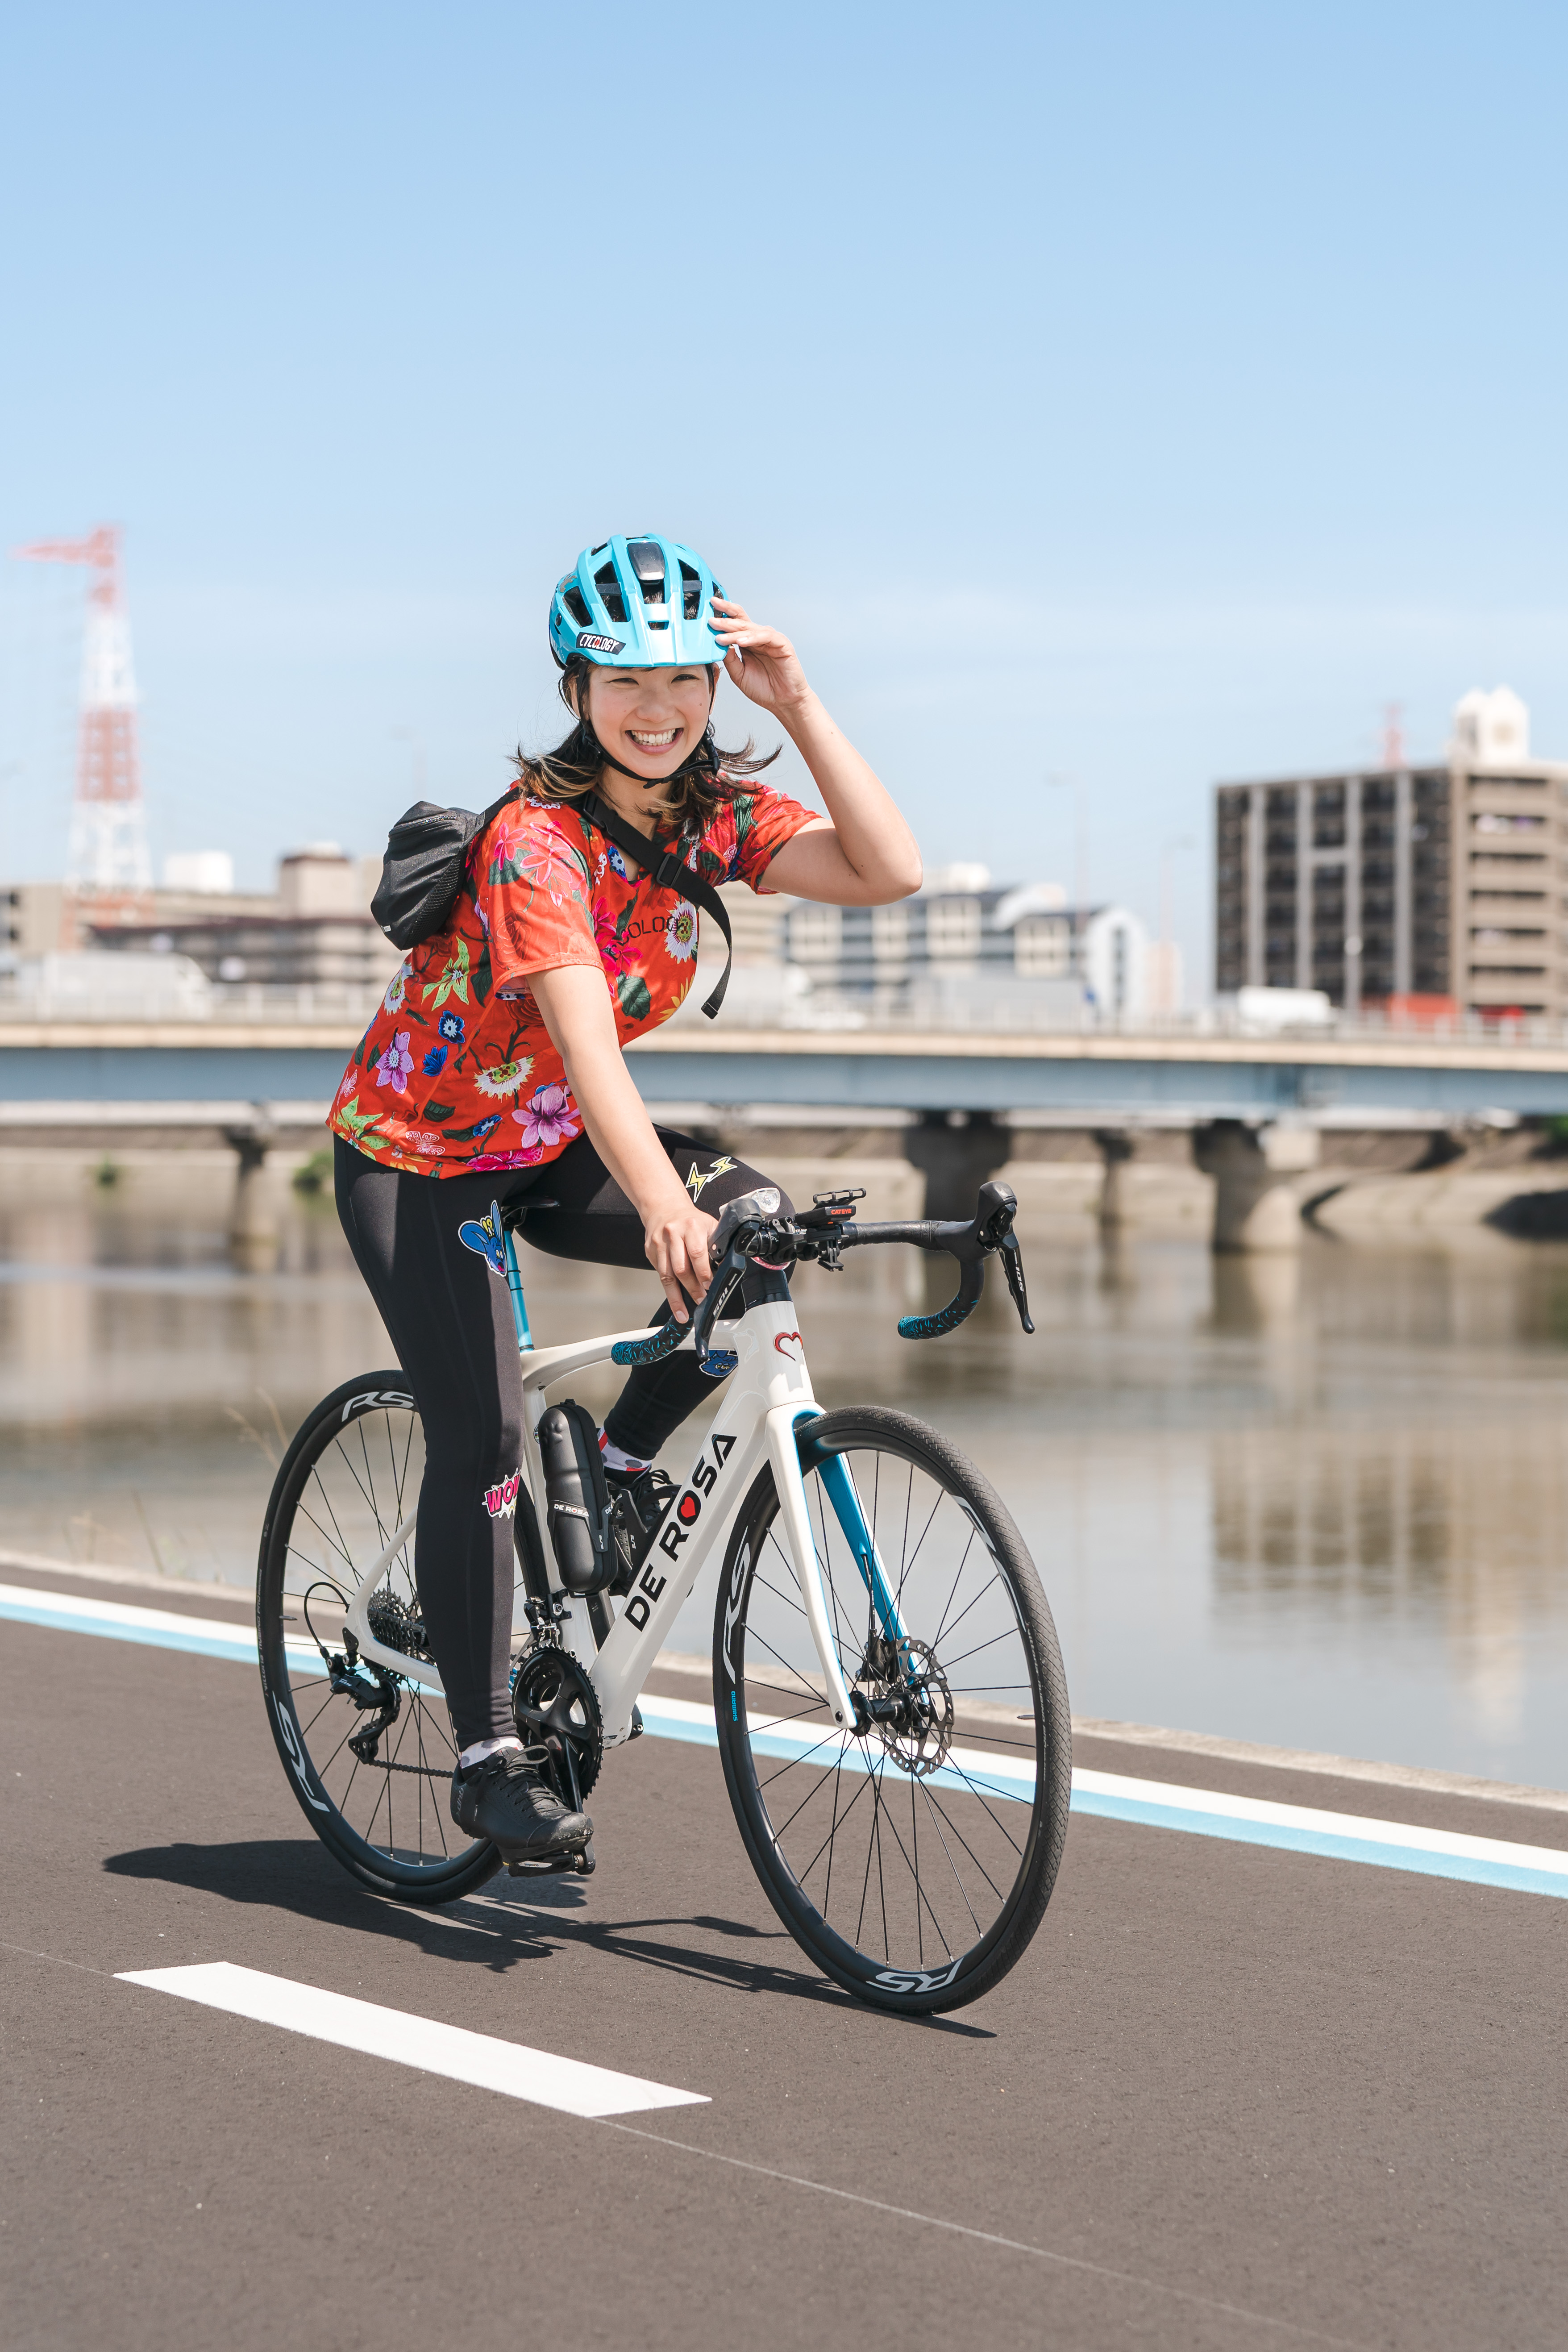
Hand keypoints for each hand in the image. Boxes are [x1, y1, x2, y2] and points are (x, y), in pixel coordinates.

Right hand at [644, 1198, 718, 1322]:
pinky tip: (674, 1299)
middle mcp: (673, 1234)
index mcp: (691, 1226)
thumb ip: (717, 1245)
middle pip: (681, 1268)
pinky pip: (659, 1274)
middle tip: (700, 1300)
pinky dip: (668, 1289)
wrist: (664, 1208)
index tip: (709, 1286)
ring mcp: (659, 1243)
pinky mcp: (650, 1251)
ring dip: (676, 1296)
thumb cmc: (690, 1220)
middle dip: (692, 1288)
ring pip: (666, 1275)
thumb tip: (726, 1267)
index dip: (703, 1273)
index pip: (697, 1253)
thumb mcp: (709, 1225)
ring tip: (683, 1312)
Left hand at [710, 598, 811, 715]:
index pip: (734, 624)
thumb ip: (729, 659)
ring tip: (720, 636)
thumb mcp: (739, 674)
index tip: (708, 611)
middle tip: (711, 620)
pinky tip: (741, 642)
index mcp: (748, 643)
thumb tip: (718, 643)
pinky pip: (766, 637)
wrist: (783, 701)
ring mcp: (770, 640)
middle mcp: (758, 638)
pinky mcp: (782, 644)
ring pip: (751, 629)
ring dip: (734, 632)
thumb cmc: (764, 688)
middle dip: (725, 619)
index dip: (722, 616)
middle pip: (741, 621)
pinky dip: (753, 638)